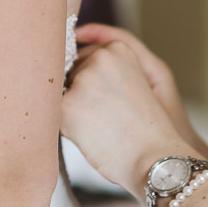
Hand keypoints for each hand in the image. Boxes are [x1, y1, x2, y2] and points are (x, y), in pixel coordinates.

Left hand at [61, 33, 197, 193]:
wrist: (154, 158)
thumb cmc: (144, 129)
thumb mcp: (131, 83)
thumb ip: (103, 70)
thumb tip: (65, 71)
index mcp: (118, 48)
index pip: (84, 58)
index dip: (91, 86)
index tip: (107, 103)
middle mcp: (100, 56)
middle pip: (70, 74)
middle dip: (79, 96)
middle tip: (106, 118)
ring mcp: (83, 79)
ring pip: (60, 94)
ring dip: (72, 111)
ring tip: (100, 127)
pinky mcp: (68, 104)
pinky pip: (53, 114)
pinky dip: (66, 128)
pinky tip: (90, 136)